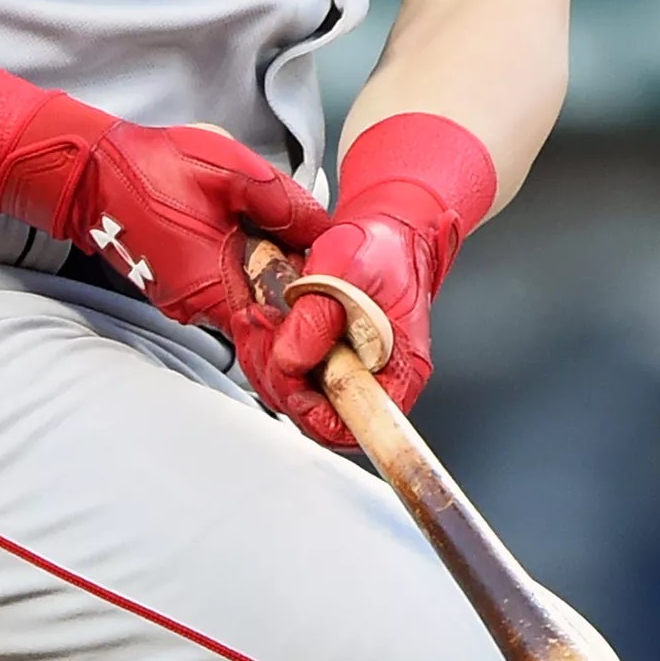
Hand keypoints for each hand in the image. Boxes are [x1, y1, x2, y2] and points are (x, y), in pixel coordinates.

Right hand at [0, 97, 329, 337]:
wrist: (91, 173)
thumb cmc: (155, 170)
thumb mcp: (232, 173)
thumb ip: (283, 204)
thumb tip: (323, 229)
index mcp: (219, 287)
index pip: (282, 323)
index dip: (312, 302)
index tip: (328, 274)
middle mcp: (200, 308)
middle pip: (265, 315)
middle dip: (290, 288)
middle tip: (305, 253)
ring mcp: (183, 302)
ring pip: (242, 302)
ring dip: (262, 278)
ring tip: (274, 241)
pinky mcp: (172, 290)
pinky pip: (219, 291)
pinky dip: (237, 273)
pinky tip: (243, 242)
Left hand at [261, 177, 451, 444]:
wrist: (379, 234)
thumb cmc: (381, 249)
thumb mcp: (350, 269)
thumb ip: (320, 313)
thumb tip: (292, 357)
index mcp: (397, 371)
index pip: (361, 426)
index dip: (321, 414)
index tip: (296, 381)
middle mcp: (370, 382)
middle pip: (316, 416)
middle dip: (281, 375)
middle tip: (270, 329)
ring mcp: (341, 373)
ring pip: (291, 395)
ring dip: (265, 357)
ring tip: (264, 315)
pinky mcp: (316, 361)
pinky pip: (280, 373)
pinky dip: (262, 347)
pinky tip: (262, 317)